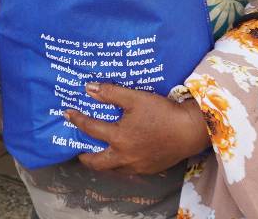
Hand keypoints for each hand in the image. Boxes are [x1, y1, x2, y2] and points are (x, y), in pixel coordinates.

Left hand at [65, 82, 209, 175]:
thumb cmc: (162, 112)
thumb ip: (110, 94)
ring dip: (103, 162)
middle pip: (97, 162)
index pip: (90, 129)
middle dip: (85, 157)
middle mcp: (124, 156)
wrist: (190, 131)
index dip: (77, 120)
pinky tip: (123, 156)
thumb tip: (88, 88)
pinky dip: (120, 164)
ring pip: (113, 169)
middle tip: (79, 151)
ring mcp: (137, 166)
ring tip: (99, 154)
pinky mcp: (149, 169)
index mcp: (118, 138)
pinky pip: (128, 170)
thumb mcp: (135, 98)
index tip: (68, 114)